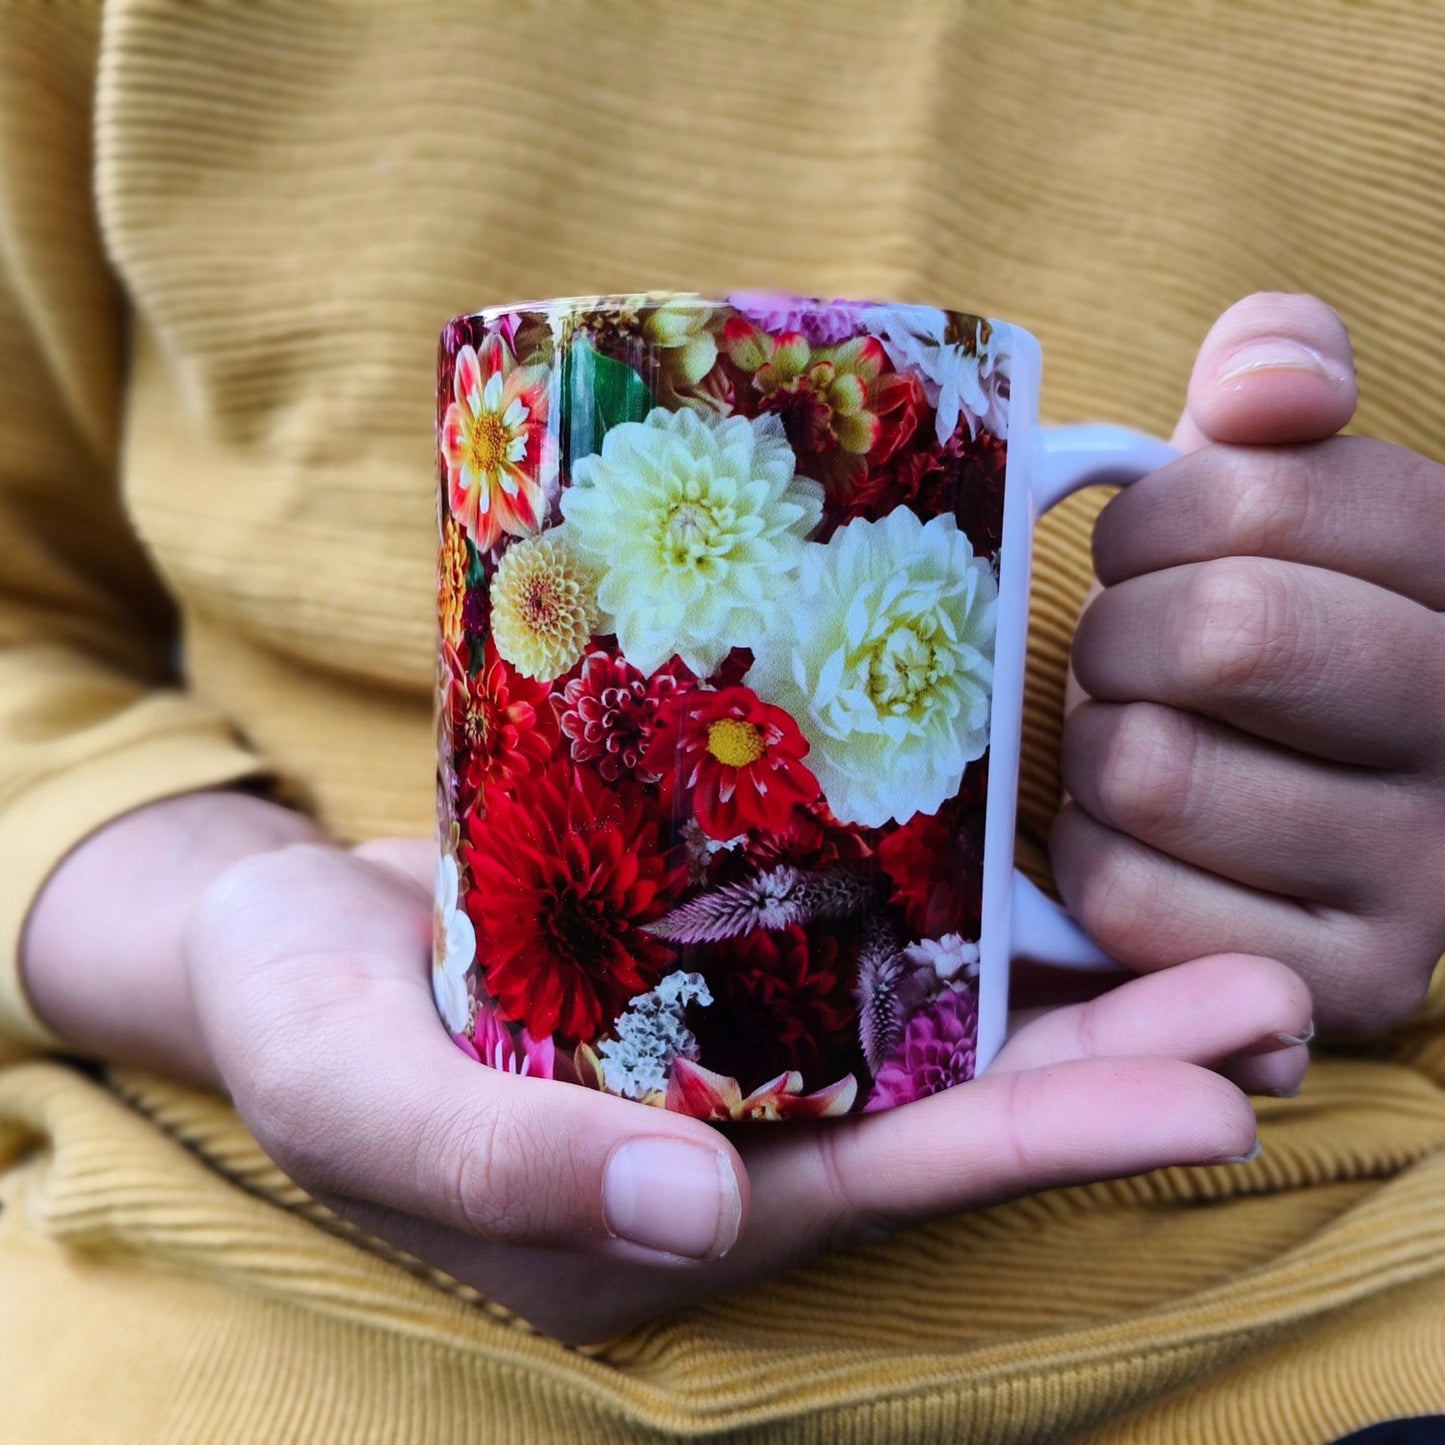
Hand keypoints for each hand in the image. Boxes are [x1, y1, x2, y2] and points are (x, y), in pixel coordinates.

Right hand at [186, 836, 1309, 1344]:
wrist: (270, 935)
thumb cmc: (294, 1021)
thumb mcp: (357, 1094)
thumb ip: (505, 1165)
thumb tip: (688, 1215)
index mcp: (657, 1206)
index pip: (882, 1182)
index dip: (1042, 1145)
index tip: (1204, 1101)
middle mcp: (725, 1133)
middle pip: (948, 1112)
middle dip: (1117, 1070)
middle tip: (1275, 1007)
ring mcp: (730, 1045)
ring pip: (930, 1032)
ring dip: (1082, 999)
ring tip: (1233, 952)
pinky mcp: (718, 960)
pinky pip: (862, 945)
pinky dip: (969, 922)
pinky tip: (1063, 873)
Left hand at [1053, 293, 1444, 1038]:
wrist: (1285, 805)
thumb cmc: (1261, 635)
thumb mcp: (1277, 498)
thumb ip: (1278, 395)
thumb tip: (1269, 374)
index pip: (1276, 495)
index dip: (1156, 514)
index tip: (1136, 547)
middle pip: (1224, 632)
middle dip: (1117, 631)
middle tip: (1117, 652)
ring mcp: (1426, 873)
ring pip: (1155, 770)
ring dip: (1095, 749)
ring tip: (1130, 744)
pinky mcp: (1343, 982)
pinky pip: (1130, 896)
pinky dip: (1091, 856)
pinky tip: (1133, 839)